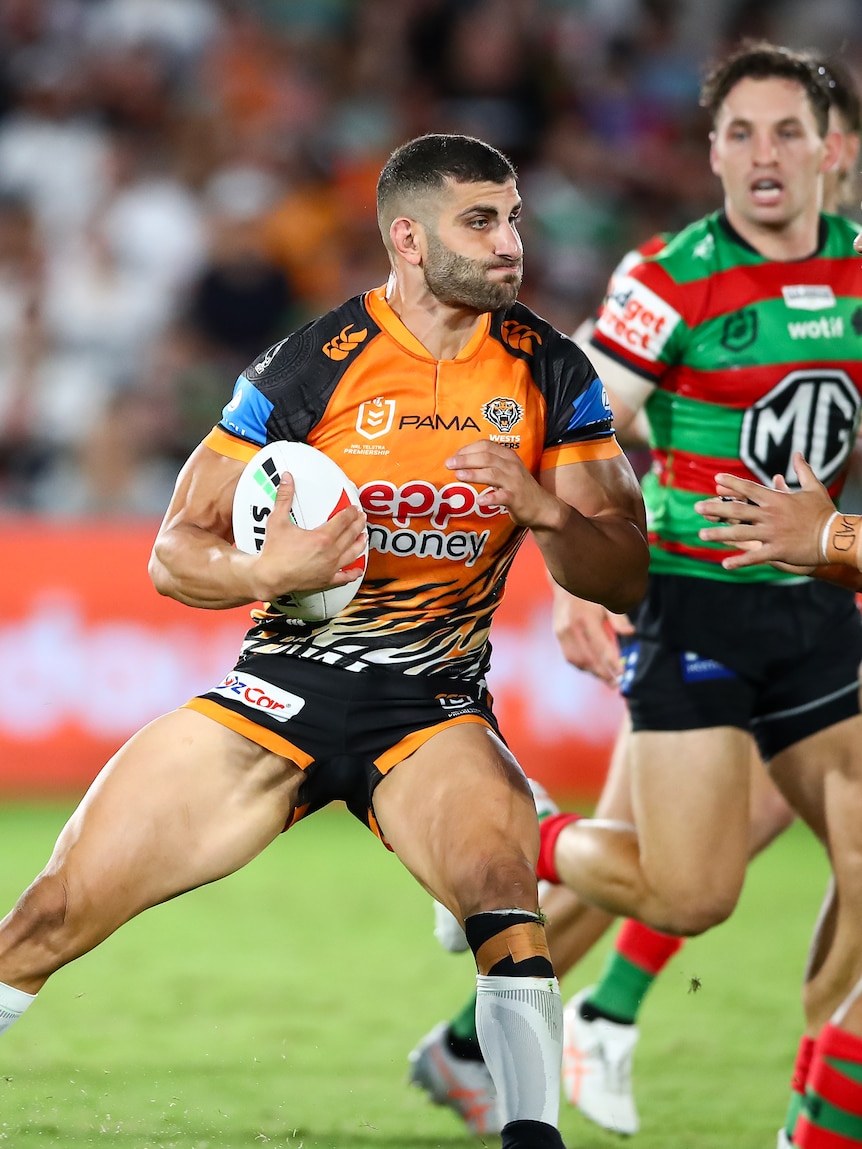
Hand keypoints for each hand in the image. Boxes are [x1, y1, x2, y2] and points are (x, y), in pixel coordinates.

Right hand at [251, 472, 366, 601]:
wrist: (269, 577)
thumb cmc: (274, 552)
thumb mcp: (277, 521)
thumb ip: (284, 498)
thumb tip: (286, 479)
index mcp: (322, 537)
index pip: (343, 521)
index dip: (350, 513)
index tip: (354, 508)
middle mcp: (330, 553)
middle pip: (350, 535)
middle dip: (358, 524)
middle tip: (361, 518)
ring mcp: (330, 567)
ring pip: (352, 554)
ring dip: (360, 544)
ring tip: (363, 537)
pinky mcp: (326, 580)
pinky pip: (345, 577)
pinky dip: (353, 573)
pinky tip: (358, 570)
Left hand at [446, 439, 559, 528]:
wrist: (541, 507)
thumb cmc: (518, 487)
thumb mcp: (506, 470)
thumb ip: (488, 464)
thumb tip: (461, 461)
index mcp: (507, 456)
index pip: (485, 445)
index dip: (467, 449)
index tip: (453, 457)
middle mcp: (511, 465)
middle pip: (486, 457)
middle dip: (465, 459)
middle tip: (449, 464)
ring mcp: (514, 481)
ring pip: (493, 474)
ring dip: (474, 474)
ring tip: (459, 476)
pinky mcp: (516, 498)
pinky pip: (503, 497)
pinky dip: (491, 498)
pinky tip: (480, 501)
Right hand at [551, 584, 630, 684]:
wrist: (566, 581)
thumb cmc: (592, 592)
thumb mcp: (607, 600)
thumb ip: (618, 618)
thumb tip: (631, 633)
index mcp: (586, 618)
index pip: (600, 647)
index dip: (611, 662)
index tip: (622, 674)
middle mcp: (571, 627)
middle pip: (588, 658)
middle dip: (602, 673)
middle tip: (616, 684)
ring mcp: (562, 631)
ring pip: (576, 660)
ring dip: (591, 672)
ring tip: (606, 678)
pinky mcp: (558, 634)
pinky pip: (569, 656)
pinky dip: (582, 665)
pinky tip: (593, 668)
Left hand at [694, 452, 833, 570]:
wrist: (836, 536)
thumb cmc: (824, 512)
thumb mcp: (814, 487)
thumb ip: (802, 470)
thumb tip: (798, 453)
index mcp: (776, 499)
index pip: (749, 488)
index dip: (732, 483)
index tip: (716, 479)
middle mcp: (770, 515)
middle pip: (737, 510)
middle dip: (715, 508)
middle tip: (696, 507)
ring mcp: (772, 533)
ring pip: (740, 533)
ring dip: (719, 534)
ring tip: (701, 534)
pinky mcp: (777, 550)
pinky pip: (754, 556)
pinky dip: (739, 560)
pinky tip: (724, 564)